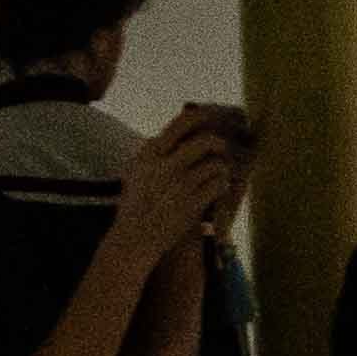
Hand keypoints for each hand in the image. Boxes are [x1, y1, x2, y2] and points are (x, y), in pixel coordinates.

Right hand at [114, 119, 239, 261]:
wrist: (135, 236)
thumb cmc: (137, 204)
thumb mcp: (137, 171)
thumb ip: (154, 152)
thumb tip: (174, 135)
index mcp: (150, 153)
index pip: (182, 124)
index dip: (202, 119)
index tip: (212, 119)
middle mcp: (165, 164)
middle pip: (206, 142)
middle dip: (219, 146)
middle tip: (221, 151)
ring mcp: (180, 183)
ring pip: (216, 165)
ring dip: (222, 170)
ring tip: (219, 176)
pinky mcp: (192, 202)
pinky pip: (218, 185)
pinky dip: (222, 186)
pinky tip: (217, 190)